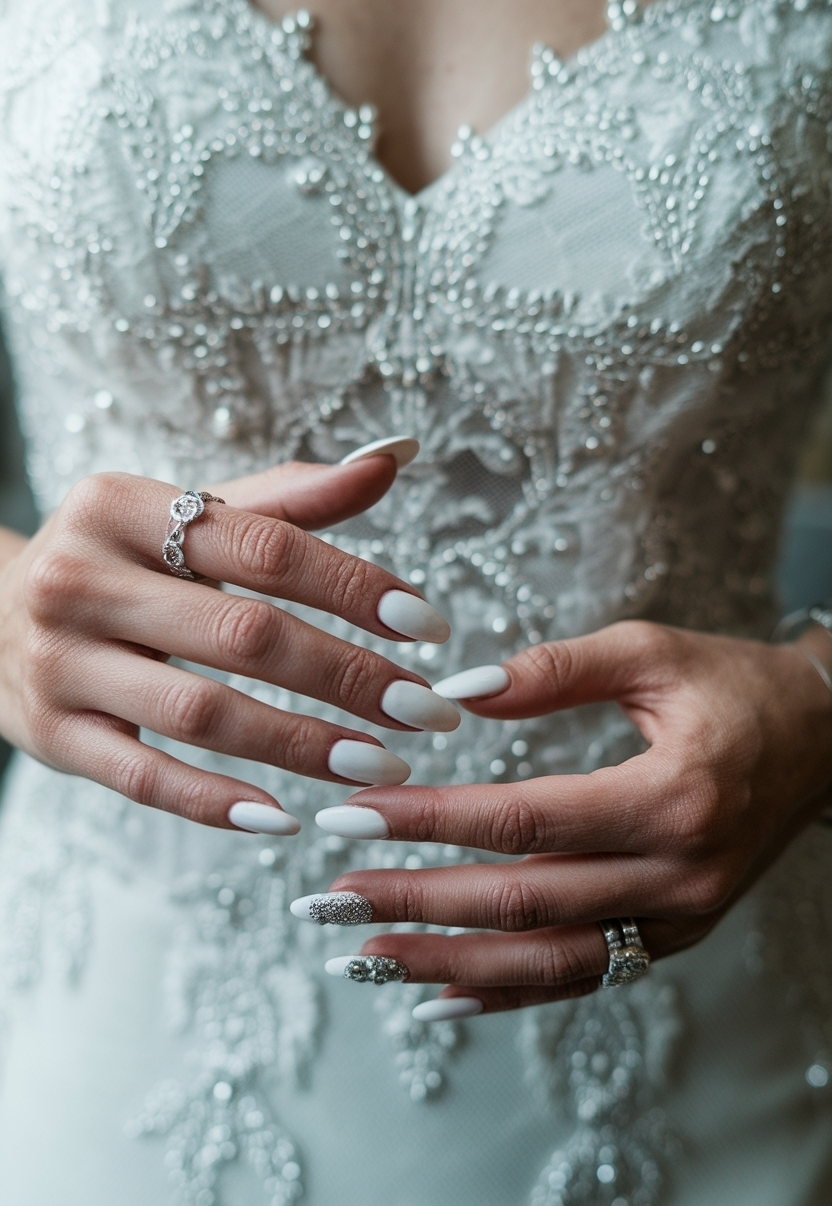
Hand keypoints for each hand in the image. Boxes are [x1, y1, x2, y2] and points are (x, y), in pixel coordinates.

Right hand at [0, 457, 456, 831]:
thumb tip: (394, 456)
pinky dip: (217, 803)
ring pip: (201, 714)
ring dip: (302, 745)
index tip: (430, 628)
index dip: (357, 589)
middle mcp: (80, 579)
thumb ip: (293, 499)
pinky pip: (143, 779)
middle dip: (350, 677)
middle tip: (427, 712)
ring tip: (383, 765)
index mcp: (120, 505)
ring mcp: (59, 663)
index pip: (265, 547)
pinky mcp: (52, 736)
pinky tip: (287, 818)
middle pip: (243, 634)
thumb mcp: (188, 515)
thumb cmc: (125, 561)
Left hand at [312, 621, 831, 1013]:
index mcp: (670, 797)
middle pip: (521, 902)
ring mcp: (677, 920)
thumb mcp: (651, 652)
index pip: (523, 819)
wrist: (823, 742)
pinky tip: (438, 998)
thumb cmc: (734, 688)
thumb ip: (554, 670)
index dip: (429, 821)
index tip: (351, 816)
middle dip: (415, 902)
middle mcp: (676, 875)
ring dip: (445, 963)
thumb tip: (459, 690)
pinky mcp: (673, 938)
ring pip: (545, 961)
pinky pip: (582, 980)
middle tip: (328, 900)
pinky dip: (506, 995)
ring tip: (362, 958)